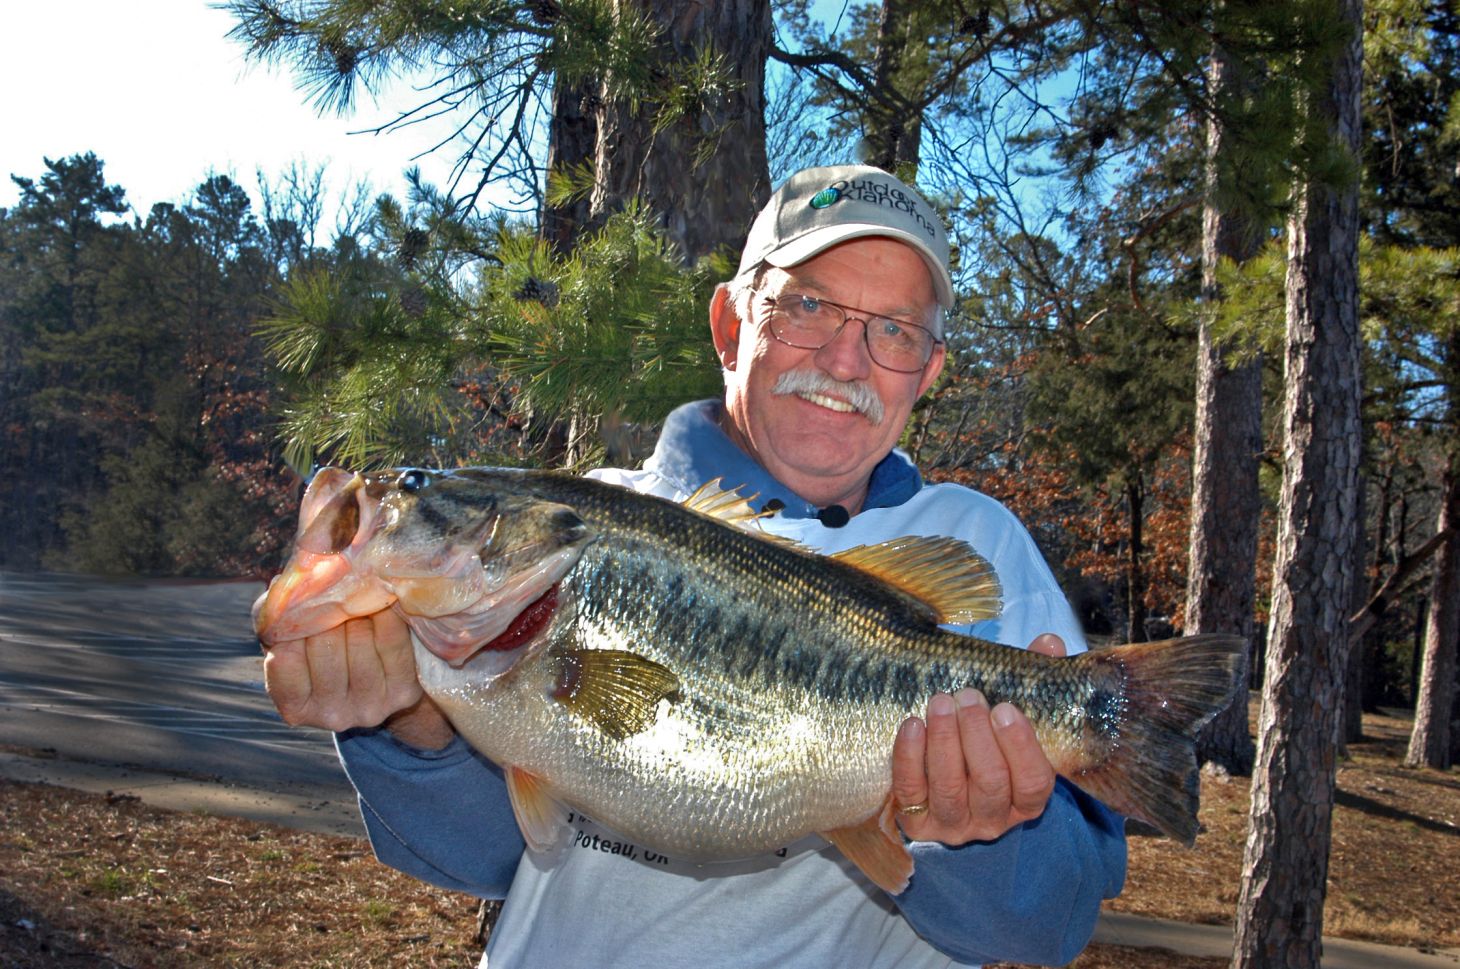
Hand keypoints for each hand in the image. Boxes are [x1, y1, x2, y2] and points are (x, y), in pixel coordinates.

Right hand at [262, 608, 450, 746]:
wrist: (379, 677)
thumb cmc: (324, 651)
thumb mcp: (290, 638)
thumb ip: (277, 618)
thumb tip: (287, 592)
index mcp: (295, 709)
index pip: (285, 658)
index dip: (295, 625)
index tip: (303, 611)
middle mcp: (330, 715)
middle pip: (325, 644)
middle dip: (329, 614)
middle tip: (335, 602)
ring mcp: (369, 708)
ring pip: (359, 637)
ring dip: (358, 612)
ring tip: (356, 605)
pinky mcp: (402, 693)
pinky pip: (392, 639)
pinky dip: (385, 615)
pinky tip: (381, 608)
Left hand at [891, 633, 1065, 845]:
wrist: (935, 786)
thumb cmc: (984, 742)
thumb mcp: (1010, 717)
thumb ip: (1033, 681)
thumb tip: (1049, 643)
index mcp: (1026, 798)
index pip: (1034, 781)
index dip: (1021, 746)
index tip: (1005, 708)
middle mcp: (993, 818)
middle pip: (990, 782)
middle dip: (977, 735)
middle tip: (968, 695)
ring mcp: (952, 823)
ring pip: (949, 787)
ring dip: (944, 740)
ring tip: (940, 701)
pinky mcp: (915, 822)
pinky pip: (910, 791)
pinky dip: (909, 756)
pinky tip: (911, 724)